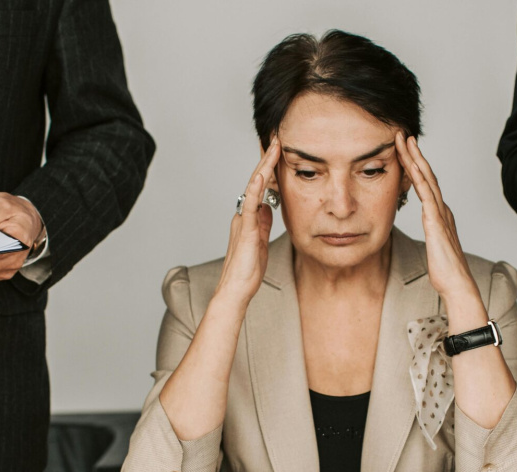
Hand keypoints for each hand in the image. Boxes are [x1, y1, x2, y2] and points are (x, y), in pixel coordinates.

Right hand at [213, 137, 278, 307]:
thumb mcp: (261, 240)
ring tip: (274, 146)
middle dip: (268, 158)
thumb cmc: (248, 270)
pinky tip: (262, 174)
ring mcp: (244, 219)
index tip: (280, 150)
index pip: (262, 186)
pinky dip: (256, 188)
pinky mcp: (246, 229)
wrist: (236, 289)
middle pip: (258, 180)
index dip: (271, 168)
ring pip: (254, 186)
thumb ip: (263, 223)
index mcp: (249, 216)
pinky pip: (250, 204)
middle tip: (278, 137)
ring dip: (264, 165)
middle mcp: (244, 213)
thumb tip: (268, 207)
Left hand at [395, 133, 480, 312]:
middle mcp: (442, 210)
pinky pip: (427, 195)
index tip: (405, 150)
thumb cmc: (445, 271)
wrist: (457, 284)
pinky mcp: (437, 222)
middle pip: (427, 175)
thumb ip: (433, 235)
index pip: (426, 184)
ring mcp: (440, 214)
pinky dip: (419, 179)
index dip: (415, 165)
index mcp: (440, 215)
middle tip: (403, 135)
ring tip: (405, 142)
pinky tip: (412, 166)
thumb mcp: (435, 248)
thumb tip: (432, 231)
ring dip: (416, 159)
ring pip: (427, 180)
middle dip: (415, 154)